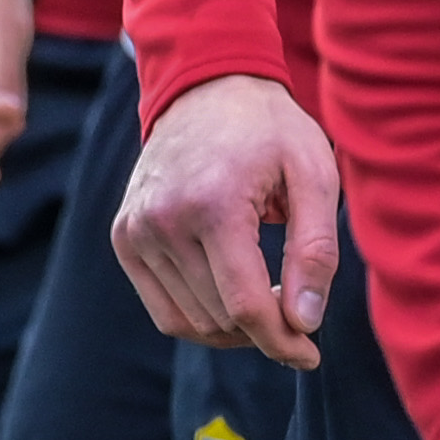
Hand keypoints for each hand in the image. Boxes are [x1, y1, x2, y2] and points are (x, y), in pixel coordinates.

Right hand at [110, 75, 335, 366]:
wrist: (205, 86)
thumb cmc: (269, 130)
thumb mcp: (314, 175)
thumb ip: (316, 251)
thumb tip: (305, 323)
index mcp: (213, 204)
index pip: (245, 305)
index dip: (283, 341)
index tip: (311, 353)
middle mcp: (163, 220)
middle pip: (219, 319)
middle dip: (265, 330)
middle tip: (296, 308)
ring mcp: (136, 230)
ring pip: (190, 322)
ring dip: (234, 328)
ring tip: (266, 296)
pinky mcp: (124, 237)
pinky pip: (163, 309)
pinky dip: (200, 317)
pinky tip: (230, 294)